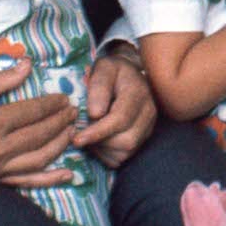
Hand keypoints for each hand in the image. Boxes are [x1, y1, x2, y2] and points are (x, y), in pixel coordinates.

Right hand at [0, 62, 78, 187]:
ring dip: (59, 145)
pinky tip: (67, 174)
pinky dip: (48, 178)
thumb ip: (0, 81)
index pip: (32, 112)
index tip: (64, 98)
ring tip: (72, 133)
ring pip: (37, 158)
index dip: (51, 105)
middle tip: (73, 112)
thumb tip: (26, 65)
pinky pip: (25, 181)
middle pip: (39, 135)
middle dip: (60, 123)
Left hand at [75, 50, 156, 166]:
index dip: (98, 132)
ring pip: (125, 152)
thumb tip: (95, 113)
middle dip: (99, 142)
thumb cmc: (112, 72)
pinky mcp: (143, 138)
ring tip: (88, 136)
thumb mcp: (103, 68)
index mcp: (138, 93)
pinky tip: (98, 141)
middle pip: (126, 140)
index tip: (77, 139)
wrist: (130, 76)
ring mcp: (148, 127)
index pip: (120, 119)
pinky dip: (107, 154)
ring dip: (102, 149)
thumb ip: (98, 86)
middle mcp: (148, 112)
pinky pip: (123, 157)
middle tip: (80, 134)